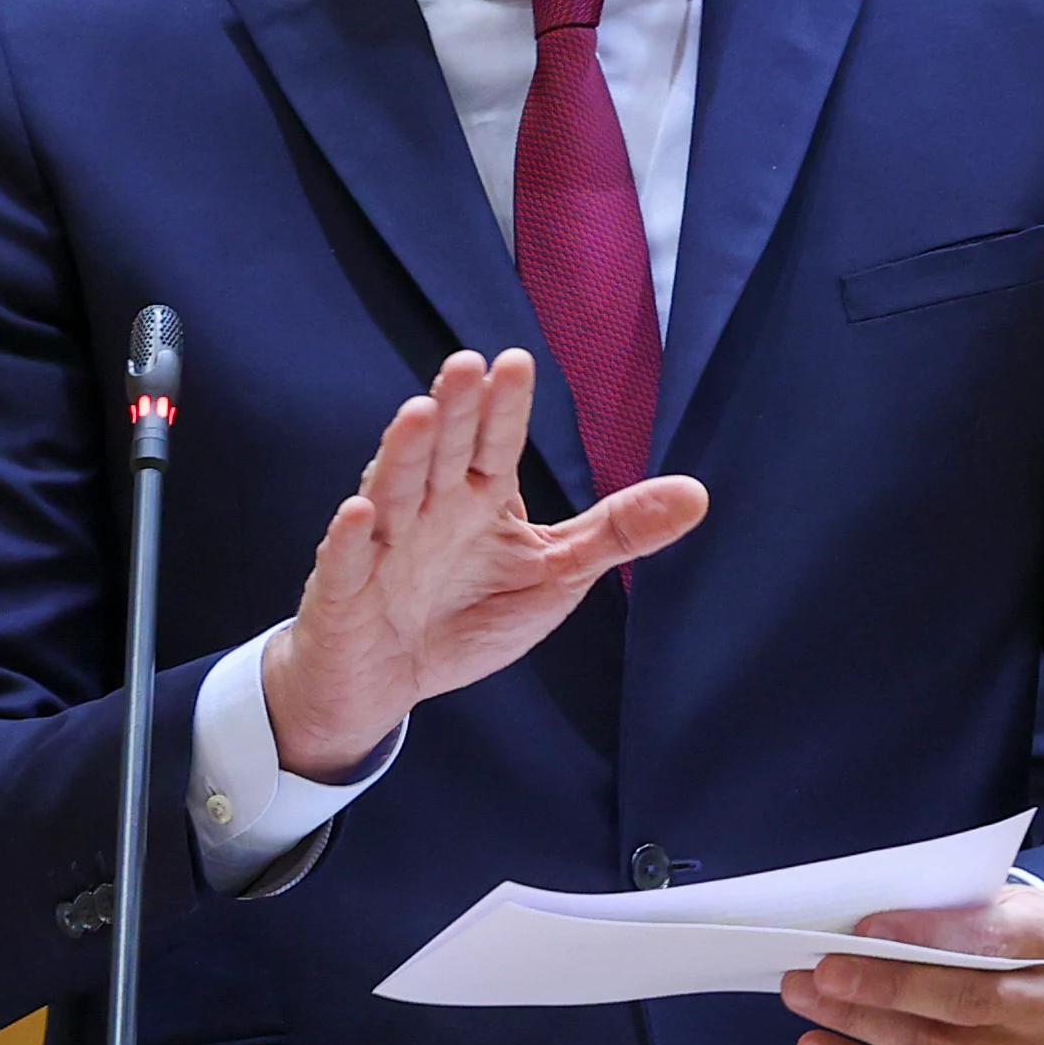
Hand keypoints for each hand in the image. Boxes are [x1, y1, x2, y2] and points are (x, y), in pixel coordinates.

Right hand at [259, 350, 707, 780]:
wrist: (386, 682)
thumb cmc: (468, 616)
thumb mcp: (555, 575)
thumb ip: (616, 533)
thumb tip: (698, 494)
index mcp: (480, 499)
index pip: (495, 445)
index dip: (505, 408)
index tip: (516, 363)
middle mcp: (429, 510)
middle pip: (443, 452)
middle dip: (455, 411)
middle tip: (467, 366)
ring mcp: (383, 547)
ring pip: (394, 491)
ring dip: (404, 454)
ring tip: (419, 415)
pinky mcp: (345, 592)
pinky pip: (347, 562)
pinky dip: (351, 540)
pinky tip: (361, 513)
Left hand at [783, 883, 1043, 1044]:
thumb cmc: (1002, 927)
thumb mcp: (991, 895)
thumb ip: (943, 904)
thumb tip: (855, 920)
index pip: (994, 937)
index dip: (928, 934)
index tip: (867, 929)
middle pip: (964, 1003)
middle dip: (884, 987)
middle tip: (823, 970)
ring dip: (858, 1024)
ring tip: (805, 996)